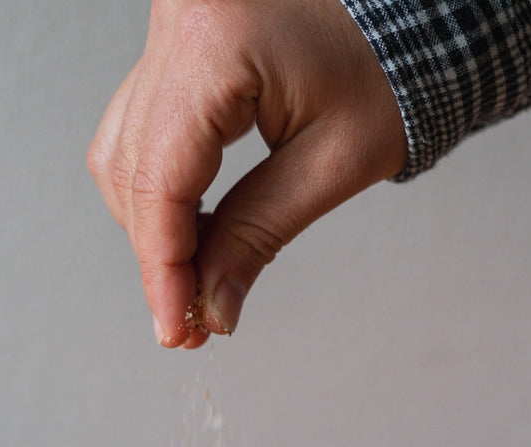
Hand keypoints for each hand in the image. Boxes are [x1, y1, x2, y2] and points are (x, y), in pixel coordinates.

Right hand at [87, 0, 406, 347]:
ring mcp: (166, 22)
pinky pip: (142, 124)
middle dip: (159, 255)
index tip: (177, 332)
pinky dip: (161, 187)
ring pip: (124, 148)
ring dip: (154, 225)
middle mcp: (174, 19)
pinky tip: (194, 232)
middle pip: (131, 167)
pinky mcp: (174, 36)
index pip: (161, 179)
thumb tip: (211, 308)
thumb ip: (260, 234)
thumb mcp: (334, 164)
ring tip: (196, 284)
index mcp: (213, 42)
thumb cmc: (390, 74)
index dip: (163, 269)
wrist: (406, 18)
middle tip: (192, 323)